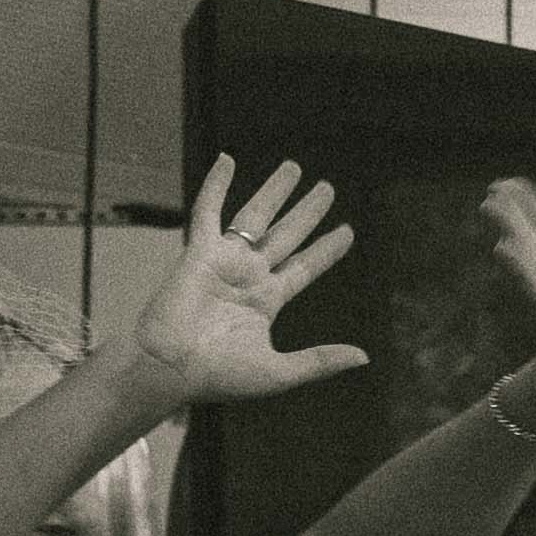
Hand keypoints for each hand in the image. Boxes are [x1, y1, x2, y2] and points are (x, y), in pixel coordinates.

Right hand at [135, 156, 364, 405]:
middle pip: (286, 235)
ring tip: (294, 167)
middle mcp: (248, 277)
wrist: (171, 369)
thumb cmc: (219, 376)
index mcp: (266, 302)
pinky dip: (216, 184)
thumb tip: (364, 357)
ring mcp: (224, 262)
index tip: (347, 230)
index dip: (326, 249)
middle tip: (327, 188)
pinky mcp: (198, 252)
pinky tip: (227, 159)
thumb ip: (320, 360)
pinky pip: (208, 210)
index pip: (304, 267)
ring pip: (255, 217)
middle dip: (307, 212)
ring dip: (274, 191)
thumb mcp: (280, 371)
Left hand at [474, 177, 535, 434]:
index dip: (518, 269)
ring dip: (513, 212)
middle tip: (488, 205)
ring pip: (530, 235)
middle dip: (510, 231)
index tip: (501, 249)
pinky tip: (519, 186)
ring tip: (496, 186)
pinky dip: (534, 208)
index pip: (533, 289)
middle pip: (526, 255)